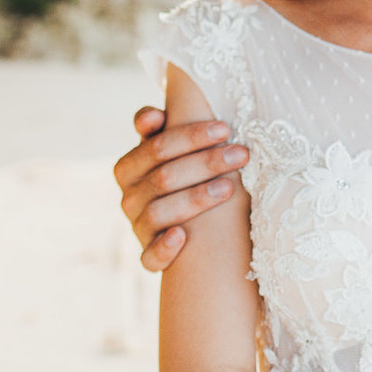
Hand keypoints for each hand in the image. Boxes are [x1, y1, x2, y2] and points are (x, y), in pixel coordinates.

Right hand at [113, 106, 248, 271]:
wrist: (192, 233)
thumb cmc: (188, 178)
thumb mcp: (177, 153)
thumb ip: (168, 130)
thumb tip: (155, 115)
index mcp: (129, 167)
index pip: (155, 146)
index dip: (189, 136)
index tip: (224, 129)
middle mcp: (129, 197)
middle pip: (163, 176)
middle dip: (205, 162)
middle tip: (241, 154)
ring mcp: (138, 227)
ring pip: (158, 212)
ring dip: (194, 198)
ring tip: (229, 188)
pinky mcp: (148, 256)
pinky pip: (149, 257)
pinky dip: (163, 247)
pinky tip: (182, 236)